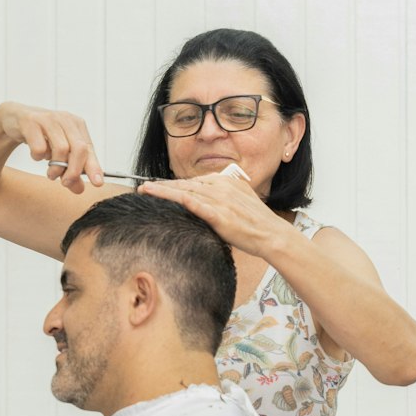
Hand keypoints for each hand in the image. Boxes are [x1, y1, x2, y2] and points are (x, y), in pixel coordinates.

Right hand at [0, 102, 103, 191]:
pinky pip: (39, 148)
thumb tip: (80, 190)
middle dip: (74, 171)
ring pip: (61, 149)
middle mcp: (66, 119)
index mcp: (77, 125)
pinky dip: (38, 157)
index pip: (90, 149)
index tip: (98, 183)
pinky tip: (36, 155)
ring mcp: (49, 119)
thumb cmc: (43, 136)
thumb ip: (71, 171)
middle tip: (66, 183)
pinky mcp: (31, 122)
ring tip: (50, 173)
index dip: (94, 167)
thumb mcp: (59, 154)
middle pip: (79, 149)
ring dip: (55, 168)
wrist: (16, 118)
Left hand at [138, 171, 287, 257]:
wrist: (271, 234)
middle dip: (163, 186)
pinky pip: (194, 204)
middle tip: (144, 187)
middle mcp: (221, 186)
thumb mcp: (239, 201)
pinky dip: (178, 199)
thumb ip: (222, 196)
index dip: (174, 185)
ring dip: (163, 191)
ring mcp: (219, 200)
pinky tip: (165, 197)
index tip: (158, 187)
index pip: (194, 182)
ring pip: (185, 191)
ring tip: (145, 191)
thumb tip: (206, 198)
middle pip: (186, 184)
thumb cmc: (255, 222)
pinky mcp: (218, 214)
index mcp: (226, 181)